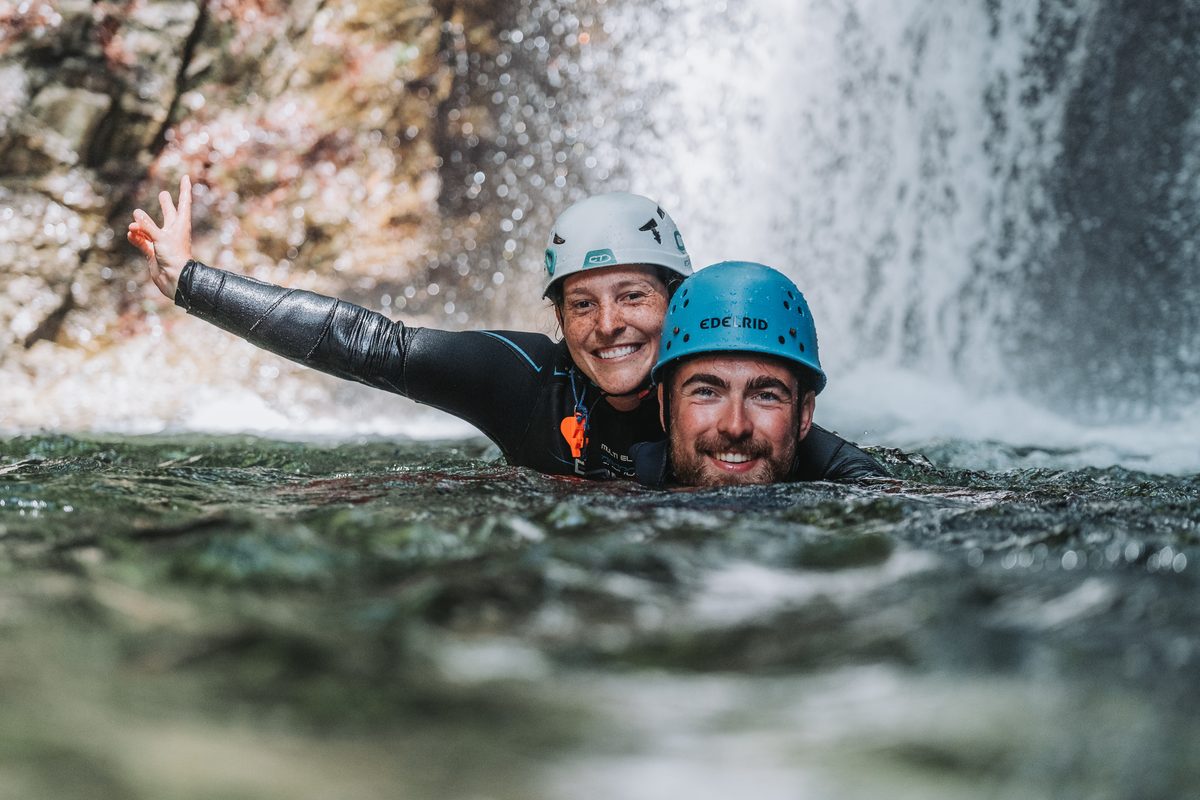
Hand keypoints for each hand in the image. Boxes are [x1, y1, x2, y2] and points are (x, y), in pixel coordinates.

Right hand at [127, 174, 192, 299]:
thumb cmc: (174, 257)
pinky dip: (136, 238)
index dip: (184, 189)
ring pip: (150, 228)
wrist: (175, 281)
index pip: (184, 203)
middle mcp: (172, 232)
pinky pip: (142, 241)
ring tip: (133, 225)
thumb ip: (147, 225)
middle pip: (169, 214)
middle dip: (166, 205)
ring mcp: (163, 242)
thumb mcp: (160, 238)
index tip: (186, 177)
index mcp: (180, 225)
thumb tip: (136, 213)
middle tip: (163, 194)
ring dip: (141, 225)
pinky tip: (130, 234)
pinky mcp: (154, 253)